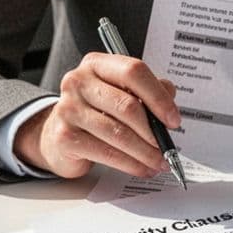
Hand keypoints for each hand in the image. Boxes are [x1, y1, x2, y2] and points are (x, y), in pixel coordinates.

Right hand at [15, 52, 180, 178]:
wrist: (60, 135)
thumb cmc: (97, 112)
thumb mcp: (122, 94)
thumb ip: (149, 92)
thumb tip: (170, 105)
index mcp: (97, 64)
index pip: (134, 72)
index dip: (158, 97)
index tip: (173, 119)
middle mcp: (79, 82)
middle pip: (128, 106)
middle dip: (154, 131)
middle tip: (168, 147)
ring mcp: (69, 108)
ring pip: (119, 133)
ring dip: (145, 152)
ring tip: (159, 161)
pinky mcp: (65, 137)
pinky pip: (107, 153)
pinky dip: (130, 164)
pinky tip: (142, 168)